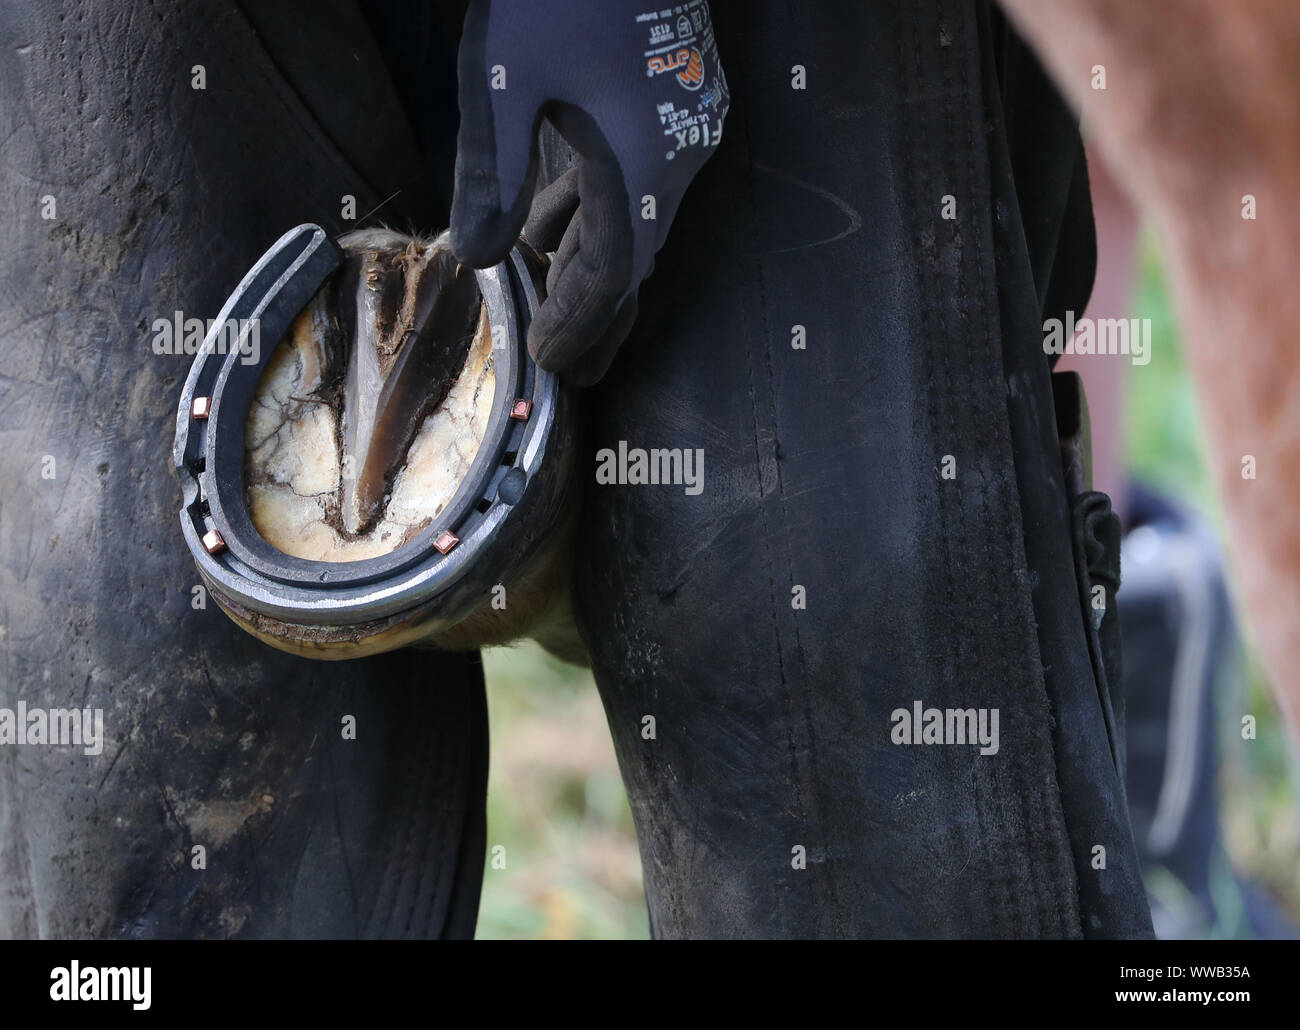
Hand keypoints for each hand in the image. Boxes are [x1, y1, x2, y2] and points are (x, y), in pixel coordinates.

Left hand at [451, 0, 728, 384]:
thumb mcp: (503, 81)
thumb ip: (491, 176)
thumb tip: (475, 256)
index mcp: (637, 162)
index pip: (613, 273)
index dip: (579, 324)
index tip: (550, 362)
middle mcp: (671, 157)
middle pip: (634, 261)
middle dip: (596, 316)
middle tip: (566, 366)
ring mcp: (679, 129)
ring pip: (634, 222)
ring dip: (590, 265)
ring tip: (549, 306)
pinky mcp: (670, 104)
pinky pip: (635, 183)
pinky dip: (594, 213)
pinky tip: (553, 226)